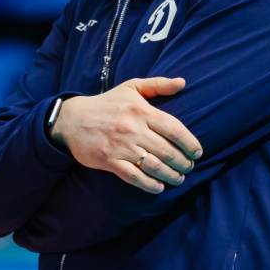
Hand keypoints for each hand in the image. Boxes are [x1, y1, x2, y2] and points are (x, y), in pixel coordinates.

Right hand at [49, 77, 202, 194]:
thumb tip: (182, 82)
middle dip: (183, 163)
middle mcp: (133, 129)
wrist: (72, 119)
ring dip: (170, 175)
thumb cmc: (106, 103)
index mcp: (141, 110)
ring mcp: (121, 146)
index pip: (174, 129)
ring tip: (178, 178)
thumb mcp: (131, 87)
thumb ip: (158, 84)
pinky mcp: (109, 161)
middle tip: (189, 167)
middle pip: (167, 150)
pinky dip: (149, 184)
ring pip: (153, 166)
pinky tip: (158, 187)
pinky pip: (134, 176)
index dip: (190, 143)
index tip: (197, 152)